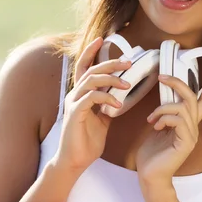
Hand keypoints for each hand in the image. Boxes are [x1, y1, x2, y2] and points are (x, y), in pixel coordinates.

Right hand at [53, 37, 131, 172]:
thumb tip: (121, 95)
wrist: (75, 161)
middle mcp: (75, 94)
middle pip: (91, 70)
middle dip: (110, 62)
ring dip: (111, 79)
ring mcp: (73, 103)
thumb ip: (108, 104)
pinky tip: (117, 104)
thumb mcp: (102, 119)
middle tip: (128, 62)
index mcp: (81, 93)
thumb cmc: (87, 141)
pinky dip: (106, 98)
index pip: (84, 67)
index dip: (91, 52)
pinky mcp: (75, 113)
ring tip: (127, 83)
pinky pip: (91, 98)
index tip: (101, 39)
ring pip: (91, 80)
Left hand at [136, 68, 201, 187]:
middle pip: (192, 97)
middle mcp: (193, 127)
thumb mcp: (159, 126)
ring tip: (151, 118)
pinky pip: (178, 120)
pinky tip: (156, 126)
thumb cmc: (152, 153)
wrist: (150, 175)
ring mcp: (191, 135)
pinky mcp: (186, 142)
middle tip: (162, 77)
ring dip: (162, 108)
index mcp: (188, 123)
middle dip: (178, 83)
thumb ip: (166, 113)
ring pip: (182, 107)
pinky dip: (164, 118)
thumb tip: (165, 97)